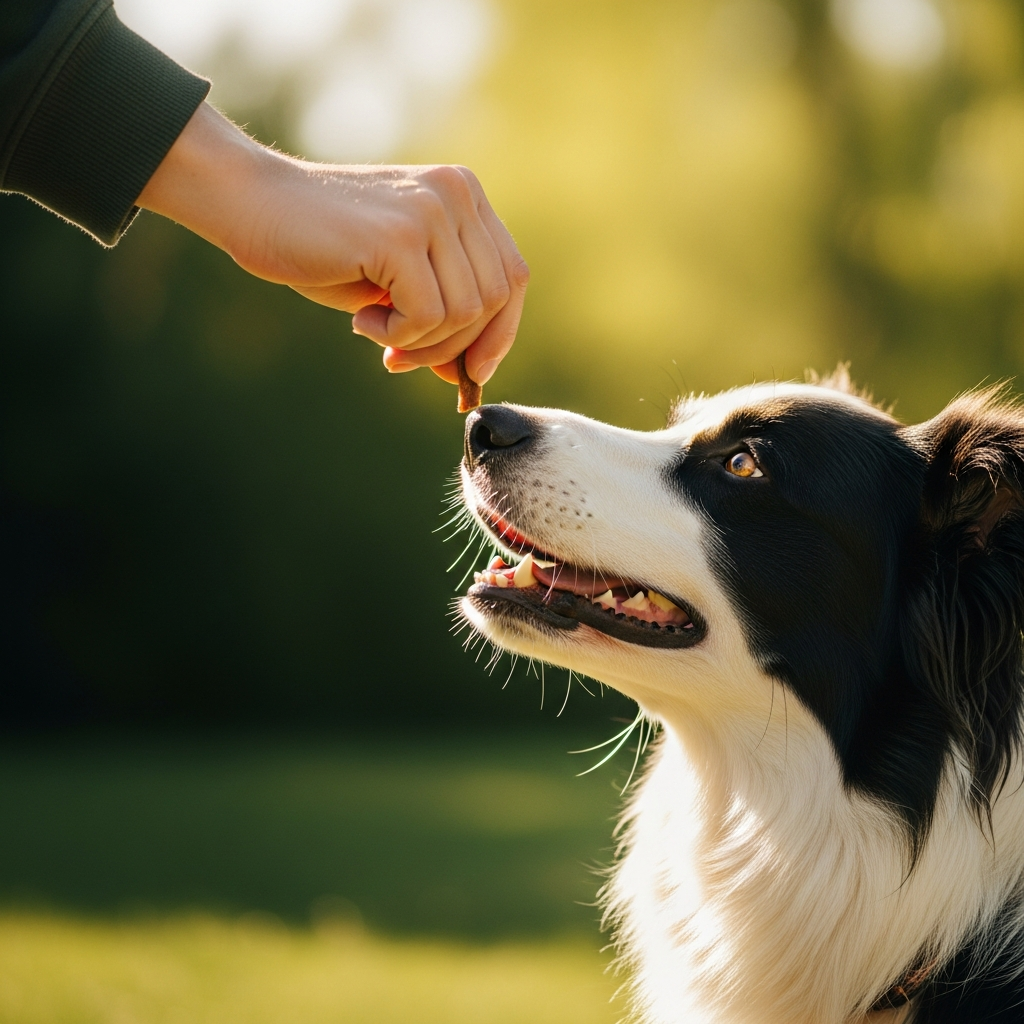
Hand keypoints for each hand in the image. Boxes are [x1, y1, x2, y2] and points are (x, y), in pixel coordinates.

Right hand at [136, 103, 528, 385]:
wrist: (253, 205)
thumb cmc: (325, 249)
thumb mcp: (396, 287)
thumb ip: (441, 318)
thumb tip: (469, 376)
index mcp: (464, 196)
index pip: (512, 278)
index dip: (499, 333)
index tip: (469, 371)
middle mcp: (457, 194)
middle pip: (495, 300)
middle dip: (452, 347)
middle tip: (401, 357)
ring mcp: (431, 209)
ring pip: (464, 313)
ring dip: (420, 344)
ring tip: (375, 330)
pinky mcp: (399, 234)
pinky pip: (427, 315)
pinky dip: (396, 334)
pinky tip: (361, 321)